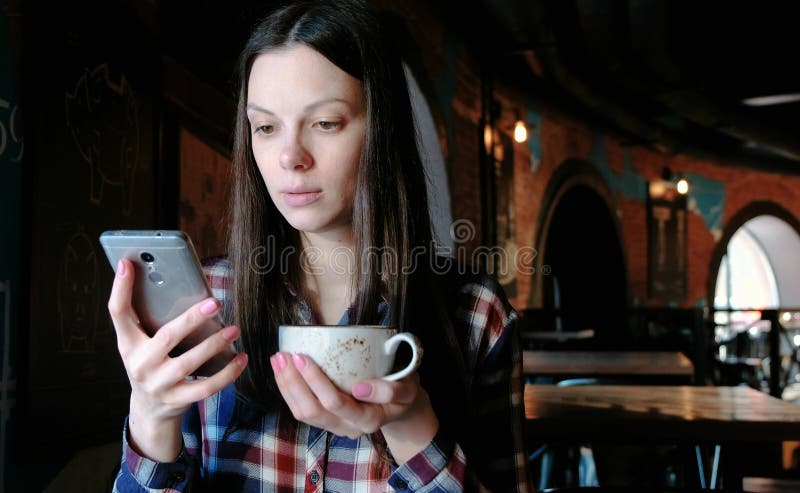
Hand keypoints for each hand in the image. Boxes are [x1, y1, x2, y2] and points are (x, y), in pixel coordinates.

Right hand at [108, 258, 247, 460]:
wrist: (149, 409)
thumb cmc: (151, 363)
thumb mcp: (142, 343)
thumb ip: (150, 317)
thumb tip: (172, 281)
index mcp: (129, 344)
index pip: (118, 313)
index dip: (120, 288)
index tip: (127, 264)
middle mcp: (140, 364)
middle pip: (166, 337)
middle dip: (191, 319)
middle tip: (215, 303)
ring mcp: (159, 384)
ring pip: (189, 363)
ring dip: (214, 344)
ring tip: (234, 329)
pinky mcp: (178, 399)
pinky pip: (206, 387)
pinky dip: (227, 374)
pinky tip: (241, 359)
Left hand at [271, 352, 438, 462]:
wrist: (402, 407)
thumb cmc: (405, 391)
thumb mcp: (409, 388)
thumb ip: (392, 390)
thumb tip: (360, 388)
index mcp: (368, 420)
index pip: (335, 403)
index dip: (316, 381)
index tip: (303, 357)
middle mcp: (348, 428)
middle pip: (312, 411)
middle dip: (293, 382)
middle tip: (283, 354)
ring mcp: (335, 427)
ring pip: (303, 413)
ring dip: (286, 386)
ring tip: (278, 360)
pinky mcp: (327, 421)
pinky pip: (302, 411)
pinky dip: (289, 391)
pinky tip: (283, 372)